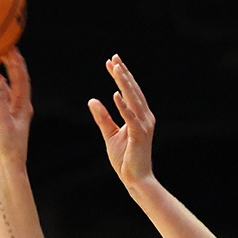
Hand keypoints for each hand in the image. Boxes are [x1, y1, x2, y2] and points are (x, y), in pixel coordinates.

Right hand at [0, 48, 31, 169]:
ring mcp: (5, 116)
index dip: (16, 62)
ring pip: (0, 93)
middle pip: (13, 81)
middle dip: (8, 64)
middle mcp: (16, 109)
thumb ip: (1, 100)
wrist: (5, 168)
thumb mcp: (4, 121)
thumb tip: (0, 79)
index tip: (10, 46)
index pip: (21, 78)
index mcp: (22, 106)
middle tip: (0, 48)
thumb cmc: (9, 147)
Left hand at [87, 55, 156, 187]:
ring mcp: (143, 126)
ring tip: (116, 69)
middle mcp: (145, 118)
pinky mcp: (139, 135)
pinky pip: (131, 118)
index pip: (129, 92)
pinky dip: (123, 106)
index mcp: (139, 116)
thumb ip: (102, 117)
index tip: (111, 62)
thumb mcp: (110, 134)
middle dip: (123, 73)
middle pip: (132, 91)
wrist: (136, 179)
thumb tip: (92, 100)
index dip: (121, 76)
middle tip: (114, 58)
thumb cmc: (125, 159)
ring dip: (124, 83)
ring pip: (133, 99)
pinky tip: (115, 94)